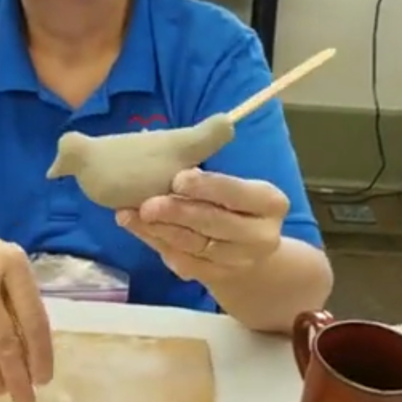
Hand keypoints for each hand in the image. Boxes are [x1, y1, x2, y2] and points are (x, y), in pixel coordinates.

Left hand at [116, 168, 289, 283]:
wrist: (242, 247)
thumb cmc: (229, 199)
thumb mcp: (227, 176)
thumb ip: (217, 156)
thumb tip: (222, 123)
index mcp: (271, 202)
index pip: (237, 192)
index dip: (207, 187)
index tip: (178, 179)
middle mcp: (262, 236)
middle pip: (215, 222)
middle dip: (177, 212)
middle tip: (146, 204)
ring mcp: (240, 261)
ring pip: (195, 245)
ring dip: (159, 230)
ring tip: (129, 214)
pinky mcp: (217, 278)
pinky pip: (184, 262)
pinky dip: (158, 244)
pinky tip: (137, 229)